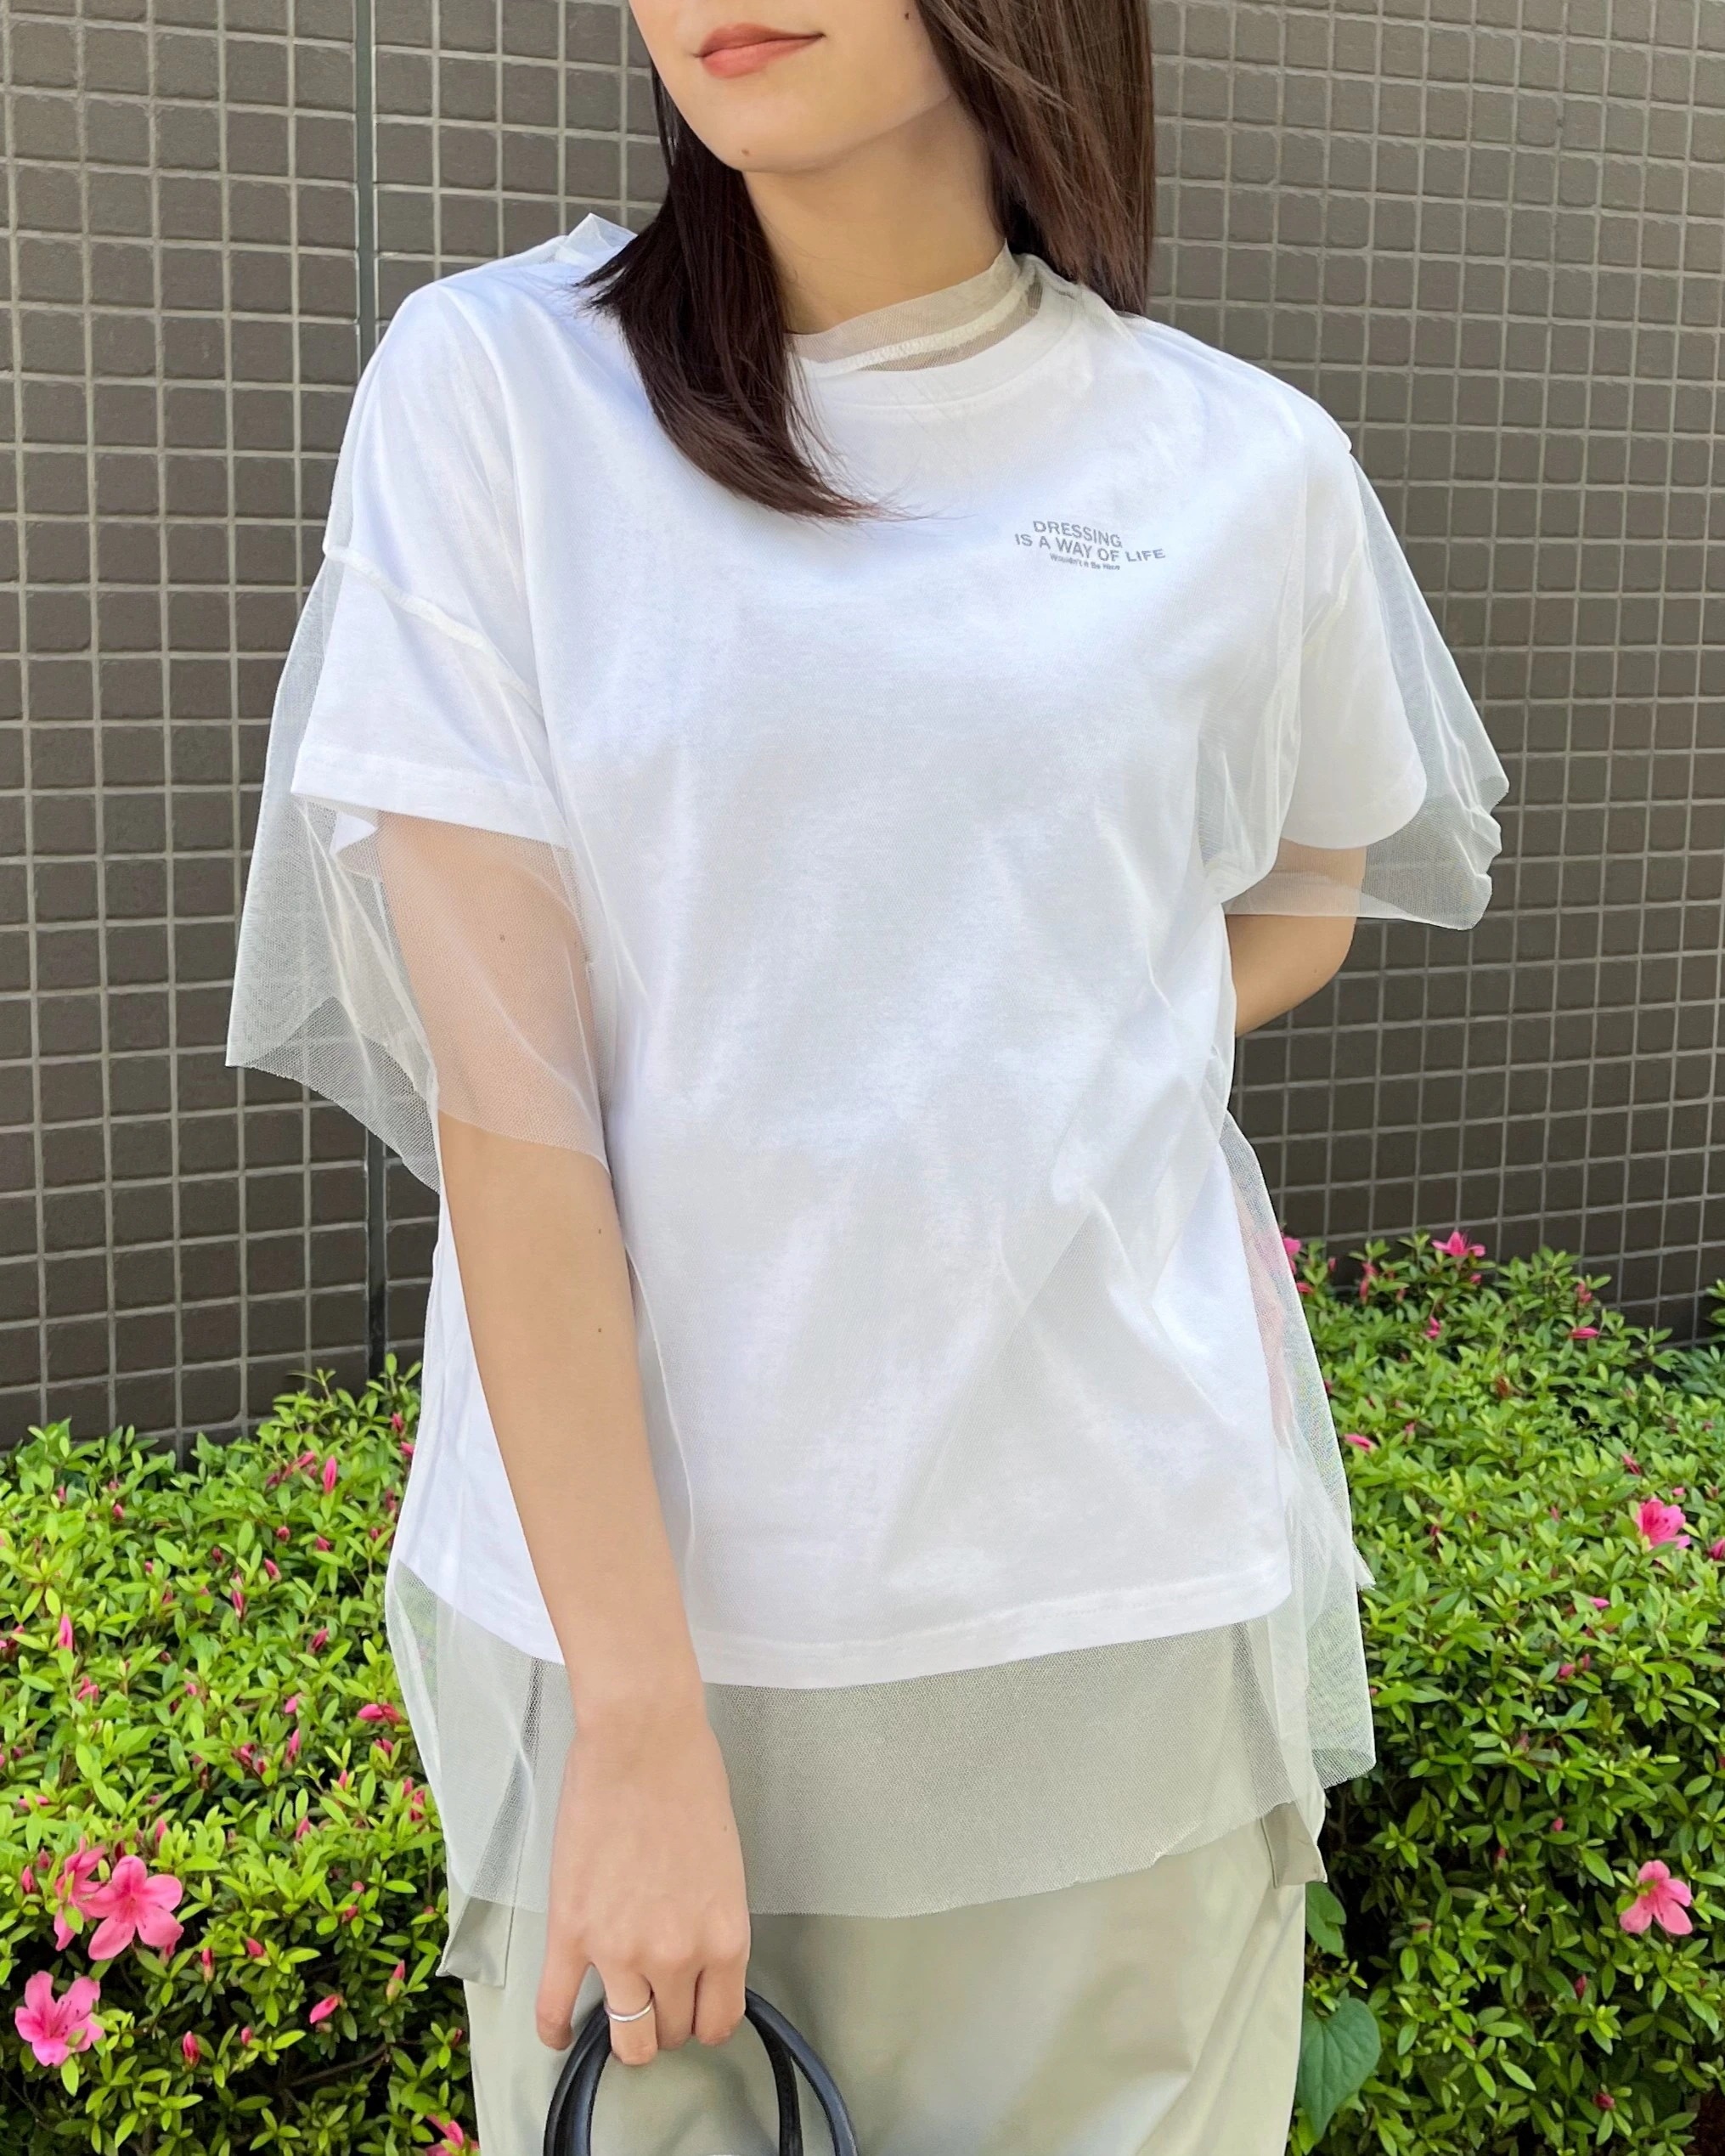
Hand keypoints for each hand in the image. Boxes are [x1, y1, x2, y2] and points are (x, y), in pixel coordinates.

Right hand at [535, 1700, 750, 2065]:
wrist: (642, 1742)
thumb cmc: (692, 1783)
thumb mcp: (727, 1865)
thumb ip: (712, 1922)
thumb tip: (696, 1955)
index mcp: (725, 1939)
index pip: (718, 2022)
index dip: (703, 2019)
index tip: (693, 2007)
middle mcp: (677, 1958)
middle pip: (672, 2031)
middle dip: (667, 2019)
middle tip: (657, 1996)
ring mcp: (620, 1951)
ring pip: (627, 2038)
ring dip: (626, 2030)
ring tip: (619, 2014)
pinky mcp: (571, 1933)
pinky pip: (554, 2006)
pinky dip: (554, 2028)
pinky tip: (558, 2033)